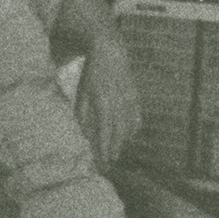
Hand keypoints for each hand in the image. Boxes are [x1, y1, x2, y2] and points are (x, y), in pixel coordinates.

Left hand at [76, 37, 140, 171]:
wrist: (111, 53)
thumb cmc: (91, 75)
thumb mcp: (82, 93)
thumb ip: (83, 115)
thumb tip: (85, 135)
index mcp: (103, 101)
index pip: (105, 131)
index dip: (105, 148)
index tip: (103, 162)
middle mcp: (119, 102)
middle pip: (118, 133)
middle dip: (114, 150)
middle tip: (109, 164)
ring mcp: (130, 100)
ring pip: (129, 128)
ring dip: (122, 142)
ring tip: (114, 153)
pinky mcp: (136, 97)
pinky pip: (136, 119)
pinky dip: (132, 130)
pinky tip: (126, 137)